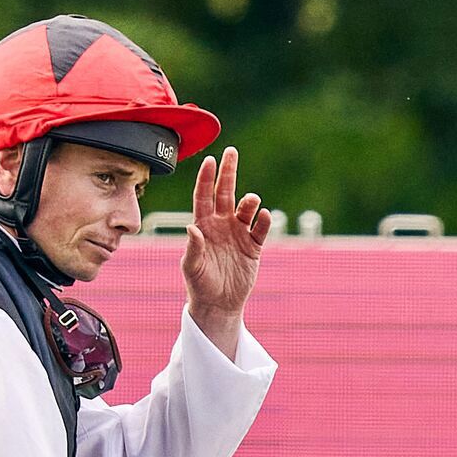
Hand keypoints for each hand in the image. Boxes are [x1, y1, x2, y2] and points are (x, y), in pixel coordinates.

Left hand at [179, 148, 270, 355]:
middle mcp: (221, 225)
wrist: (218, 304)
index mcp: (203, 226)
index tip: (210, 160)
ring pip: (245, 209)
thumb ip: (192, 248)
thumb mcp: (192, 268)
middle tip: (232, 152)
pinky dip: (264, 221)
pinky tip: (264, 216)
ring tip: (252, 201)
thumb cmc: (199, 285)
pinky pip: (260, 229)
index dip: (206, 178)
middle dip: (228, 172)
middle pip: (225, 193)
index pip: (203, 196)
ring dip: (249, 202)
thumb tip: (192, 228)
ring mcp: (238, 234)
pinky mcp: (253, 246)